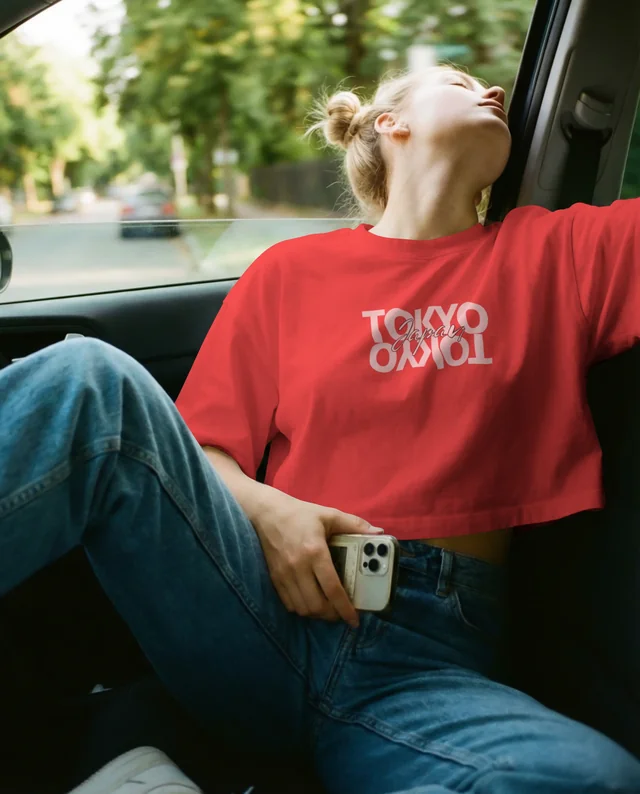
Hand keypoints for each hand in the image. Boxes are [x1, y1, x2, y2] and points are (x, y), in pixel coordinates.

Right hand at [252, 492, 383, 627]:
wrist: (266, 513)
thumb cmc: (300, 514)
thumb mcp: (329, 515)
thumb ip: (354, 524)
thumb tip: (378, 532)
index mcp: (315, 552)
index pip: (332, 589)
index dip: (345, 608)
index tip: (354, 620)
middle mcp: (298, 567)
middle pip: (317, 605)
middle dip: (333, 614)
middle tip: (342, 612)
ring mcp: (284, 575)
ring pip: (303, 608)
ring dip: (318, 614)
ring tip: (329, 608)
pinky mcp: (274, 578)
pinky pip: (289, 604)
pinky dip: (302, 608)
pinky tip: (311, 601)